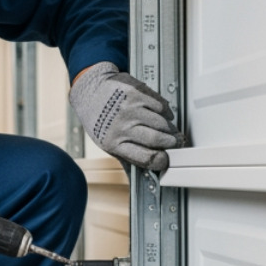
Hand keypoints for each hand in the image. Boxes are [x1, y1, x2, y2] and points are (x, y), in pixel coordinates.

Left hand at [69, 62, 185, 171]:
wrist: (90, 89)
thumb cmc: (99, 118)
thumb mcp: (105, 142)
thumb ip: (126, 157)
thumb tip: (145, 176)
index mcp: (114, 144)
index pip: (146, 158)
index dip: (162, 161)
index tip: (167, 159)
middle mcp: (122, 126)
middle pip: (157, 140)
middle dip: (171, 143)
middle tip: (175, 142)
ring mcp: (130, 109)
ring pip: (162, 123)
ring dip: (170, 128)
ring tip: (168, 129)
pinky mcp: (137, 94)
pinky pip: (161, 106)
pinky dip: (165, 112)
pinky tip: (161, 114)